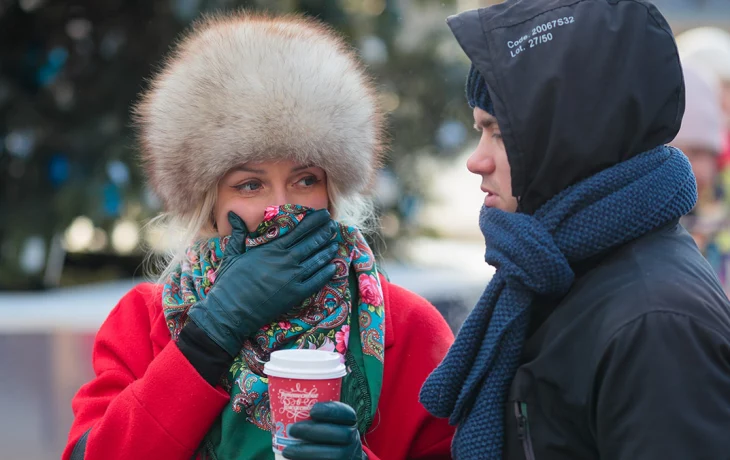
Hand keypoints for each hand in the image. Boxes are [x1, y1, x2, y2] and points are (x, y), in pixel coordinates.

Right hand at [187, 209, 337, 356]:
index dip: (313, 221)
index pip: (298, 230)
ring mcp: (293, 278)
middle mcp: (286, 260)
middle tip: (333, 225)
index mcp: (272, 249)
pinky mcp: (296, 294)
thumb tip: (233, 214)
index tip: (323, 215)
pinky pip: (316, 281)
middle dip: (324, 232)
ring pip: (316, 260)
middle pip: (311, 243)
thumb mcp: (233, 254)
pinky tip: (333, 267)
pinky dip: (326, 273)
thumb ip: (239, 233)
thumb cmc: (230, 282)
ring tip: (335, 242)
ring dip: (327, 250)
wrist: (231, 311)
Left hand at [283, 402, 366, 459]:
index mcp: (349, 421)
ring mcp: (349, 455)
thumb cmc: (326, 432)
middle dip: (315, 431)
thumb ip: (312, 414)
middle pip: (341, 434)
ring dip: (308, 452)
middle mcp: (352, 438)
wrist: (342, 456)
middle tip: (292, 430)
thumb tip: (281, 402)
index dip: (331, 411)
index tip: (312, 410)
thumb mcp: (327, 420)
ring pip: (334, 455)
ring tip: (287, 450)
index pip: (346, 413)